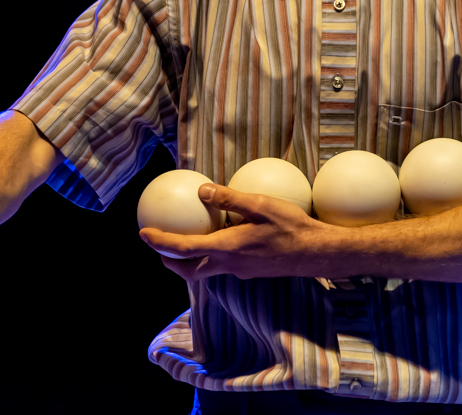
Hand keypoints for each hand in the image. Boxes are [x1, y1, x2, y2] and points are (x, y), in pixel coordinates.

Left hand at [139, 184, 338, 281]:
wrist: (317, 253)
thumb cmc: (293, 227)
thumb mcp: (262, 205)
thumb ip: (230, 199)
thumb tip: (202, 190)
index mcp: (228, 248)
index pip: (184, 249)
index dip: (161, 243)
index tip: (144, 234)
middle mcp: (230, 265)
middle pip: (189, 270)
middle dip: (169, 260)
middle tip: (158, 242)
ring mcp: (240, 271)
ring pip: (204, 270)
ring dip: (188, 259)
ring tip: (181, 240)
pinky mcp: (250, 271)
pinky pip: (221, 265)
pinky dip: (209, 255)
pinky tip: (218, 237)